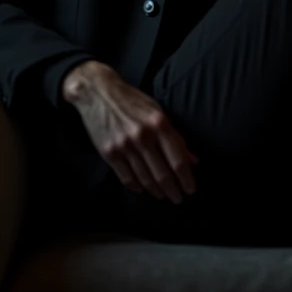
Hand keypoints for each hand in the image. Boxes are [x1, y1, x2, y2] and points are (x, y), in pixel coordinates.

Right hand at [62, 61, 198, 202]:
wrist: (98, 92)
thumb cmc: (132, 100)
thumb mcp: (157, 111)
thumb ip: (175, 136)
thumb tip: (193, 160)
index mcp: (159, 123)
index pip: (178, 159)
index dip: (186, 179)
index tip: (191, 190)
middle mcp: (143, 136)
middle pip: (163, 174)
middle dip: (173, 191)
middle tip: (178, 199)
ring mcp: (125, 146)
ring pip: (145, 179)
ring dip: (156, 191)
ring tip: (162, 195)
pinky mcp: (109, 152)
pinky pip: (126, 177)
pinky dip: (136, 186)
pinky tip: (142, 189)